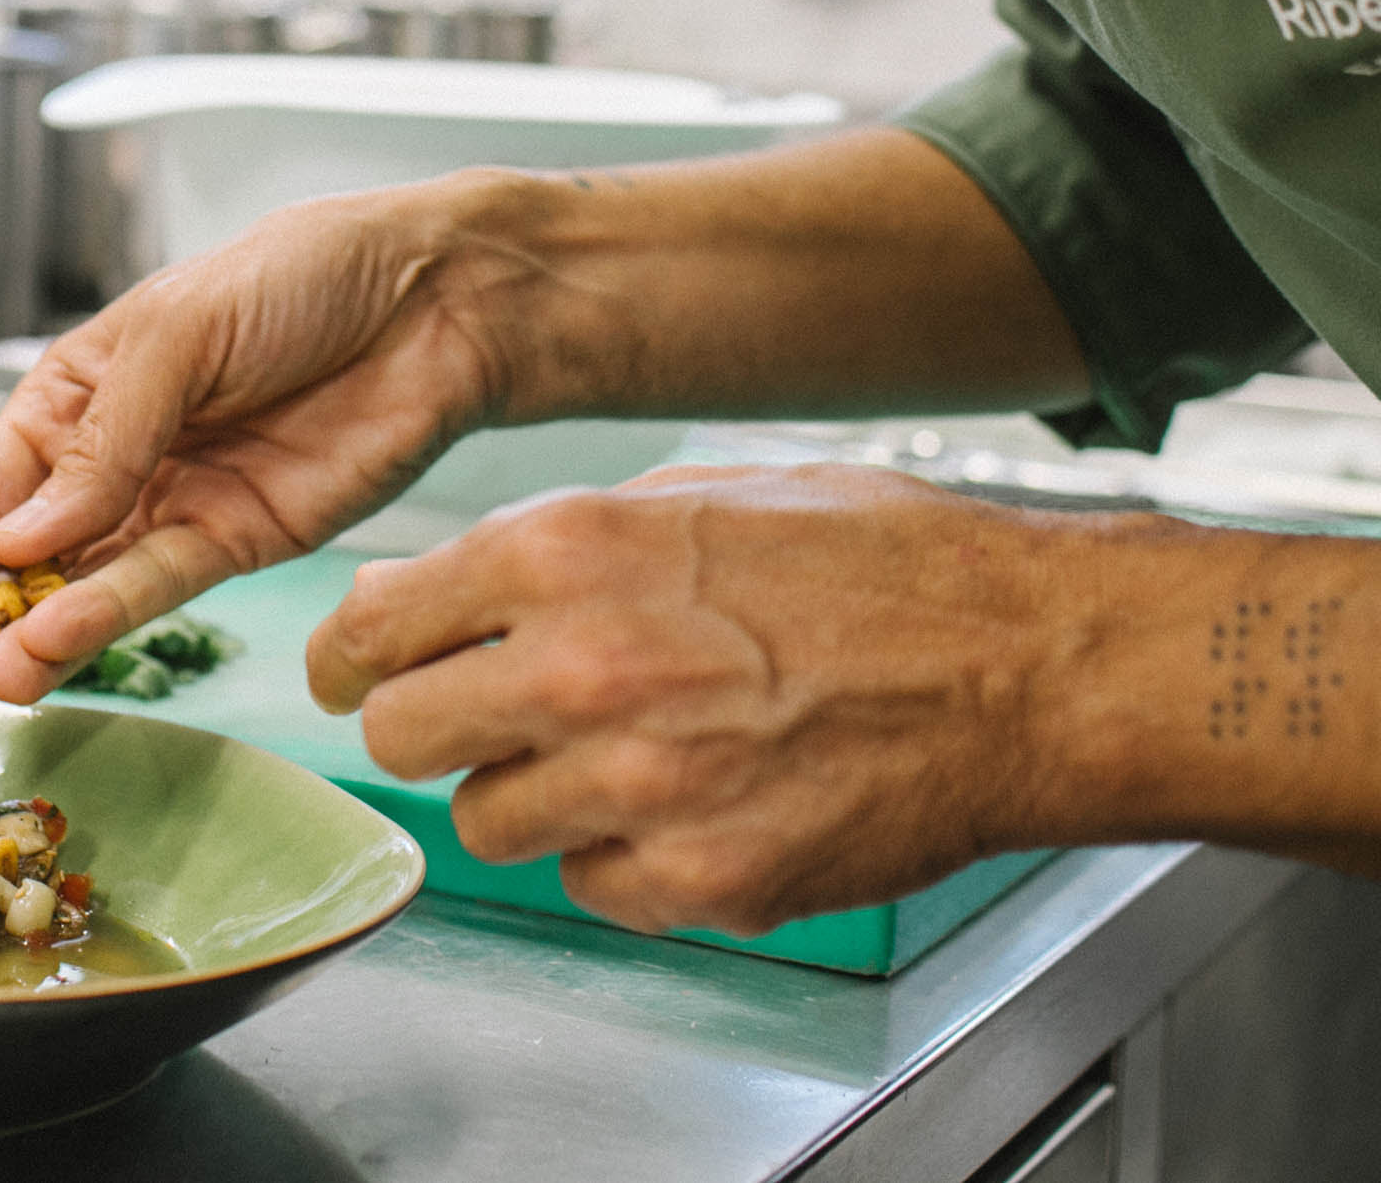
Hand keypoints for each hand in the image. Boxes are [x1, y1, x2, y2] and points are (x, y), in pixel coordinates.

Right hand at [0, 179, 524, 705]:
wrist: (432, 305)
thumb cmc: (299, 279)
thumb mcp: (178, 331)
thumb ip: (104, 437)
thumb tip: (20, 538)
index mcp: (80, 390)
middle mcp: (115, 456)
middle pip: (24, 550)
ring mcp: (175, 503)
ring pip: (84, 583)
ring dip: (32, 634)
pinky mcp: (238, 541)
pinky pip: (158, 588)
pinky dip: (106, 619)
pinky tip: (57, 648)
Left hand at [304, 464, 1061, 937]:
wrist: (1024, 664)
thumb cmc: (886, 566)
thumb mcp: (702, 493)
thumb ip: (562, 545)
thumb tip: (453, 585)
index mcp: (570, 551)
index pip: (376, 624)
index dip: (355, 656)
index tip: (356, 672)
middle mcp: (583, 666)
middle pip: (403, 737)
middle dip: (433, 730)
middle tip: (482, 722)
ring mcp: (638, 785)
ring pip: (490, 823)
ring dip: (535, 796)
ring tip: (628, 754)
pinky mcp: (700, 880)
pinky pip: (596, 887)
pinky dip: (627, 859)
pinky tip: (697, 804)